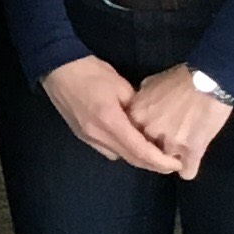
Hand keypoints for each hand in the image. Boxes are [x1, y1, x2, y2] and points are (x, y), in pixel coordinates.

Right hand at [44, 55, 183, 173]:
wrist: (57, 69)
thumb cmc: (91, 72)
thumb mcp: (120, 85)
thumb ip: (136, 107)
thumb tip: (147, 122)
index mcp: (110, 122)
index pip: (140, 151)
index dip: (160, 161)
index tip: (176, 164)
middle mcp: (98, 136)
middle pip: (131, 159)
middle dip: (153, 165)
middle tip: (171, 164)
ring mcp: (88, 138)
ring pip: (119, 156)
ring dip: (138, 159)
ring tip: (154, 153)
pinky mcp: (82, 136)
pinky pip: (108, 150)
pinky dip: (123, 151)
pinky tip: (130, 142)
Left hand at [124, 63, 233, 180]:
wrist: (210, 79)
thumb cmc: (181, 78)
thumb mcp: (151, 83)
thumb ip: (141, 100)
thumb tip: (138, 108)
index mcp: (136, 115)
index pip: (130, 136)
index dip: (140, 136)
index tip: (149, 134)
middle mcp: (149, 132)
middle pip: (147, 151)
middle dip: (156, 146)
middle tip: (169, 138)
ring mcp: (170, 143)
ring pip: (166, 163)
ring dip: (172, 157)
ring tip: (182, 148)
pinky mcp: (192, 151)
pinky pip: (186, 172)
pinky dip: (188, 169)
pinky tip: (189, 164)